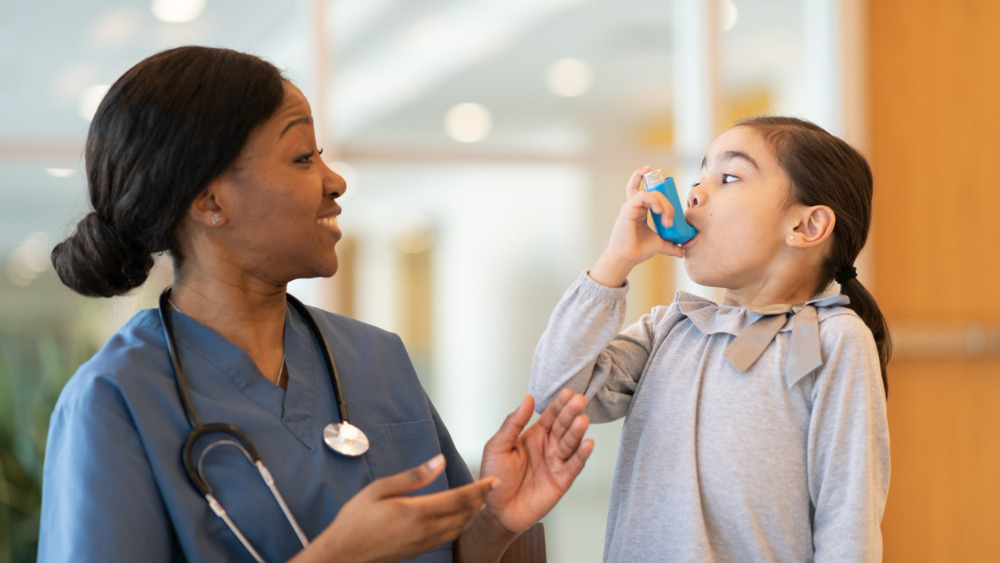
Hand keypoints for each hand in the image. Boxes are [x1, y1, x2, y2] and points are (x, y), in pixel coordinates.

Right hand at [297, 455, 496, 562]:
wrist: (344, 554)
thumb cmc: (356, 520)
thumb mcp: (380, 489)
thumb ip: (414, 476)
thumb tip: (438, 461)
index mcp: (417, 512)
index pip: (459, 498)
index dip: (480, 489)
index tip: (493, 480)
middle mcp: (425, 530)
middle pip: (464, 514)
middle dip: (480, 500)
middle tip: (490, 487)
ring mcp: (423, 543)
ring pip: (459, 528)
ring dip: (472, 514)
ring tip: (479, 501)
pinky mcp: (419, 551)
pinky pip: (448, 538)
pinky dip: (460, 526)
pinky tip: (459, 519)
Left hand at [478, 389, 593, 535]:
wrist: (497, 510)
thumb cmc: (495, 477)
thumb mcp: (497, 446)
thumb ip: (513, 423)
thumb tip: (527, 400)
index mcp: (533, 436)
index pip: (550, 416)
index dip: (559, 405)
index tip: (567, 393)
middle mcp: (548, 446)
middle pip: (563, 426)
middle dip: (571, 413)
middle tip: (579, 401)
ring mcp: (556, 463)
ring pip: (570, 443)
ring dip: (577, 432)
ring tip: (582, 420)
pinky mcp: (562, 480)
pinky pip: (574, 465)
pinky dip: (582, 455)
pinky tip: (588, 444)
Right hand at [590, 166, 684, 286]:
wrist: (626, 258)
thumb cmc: (638, 250)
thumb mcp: (659, 244)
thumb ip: (671, 245)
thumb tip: (682, 251)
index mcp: (640, 210)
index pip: (644, 189)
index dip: (644, 177)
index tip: (654, 171)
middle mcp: (634, 206)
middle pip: (654, 193)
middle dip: (667, 204)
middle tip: (671, 221)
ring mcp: (631, 207)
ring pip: (650, 194)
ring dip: (663, 204)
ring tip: (667, 219)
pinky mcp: (628, 210)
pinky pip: (641, 196)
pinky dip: (653, 201)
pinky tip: (658, 210)